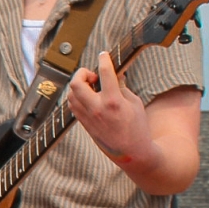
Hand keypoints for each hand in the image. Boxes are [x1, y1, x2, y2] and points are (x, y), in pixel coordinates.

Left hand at [68, 51, 153, 165]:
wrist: (131, 153)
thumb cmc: (137, 128)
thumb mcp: (135, 103)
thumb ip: (121, 87)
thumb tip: (113, 74)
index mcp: (113, 102)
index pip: (104, 73)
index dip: (104, 59)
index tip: (104, 55)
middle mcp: (97, 109)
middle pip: (76, 83)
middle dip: (82, 73)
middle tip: (93, 75)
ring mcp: (88, 117)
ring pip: (71, 94)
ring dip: (79, 85)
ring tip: (91, 86)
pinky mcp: (84, 124)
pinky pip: (73, 105)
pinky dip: (77, 96)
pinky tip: (88, 97)